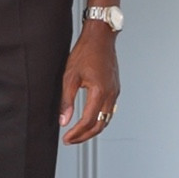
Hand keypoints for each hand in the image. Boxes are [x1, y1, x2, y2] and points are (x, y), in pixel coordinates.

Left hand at [58, 25, 119, 144]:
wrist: (100, 37)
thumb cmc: (86, 52)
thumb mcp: (70, 76)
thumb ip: (67, 100)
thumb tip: (64, 120)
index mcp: (100, 92)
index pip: (88, 121)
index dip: (76, 133)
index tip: (66, 138)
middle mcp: (111, 94)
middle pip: (100, 125)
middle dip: (85, 136)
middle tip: (71, 140)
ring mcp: (115, 92)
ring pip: (106, 119)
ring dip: (93, 129)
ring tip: (78, 134)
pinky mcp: (115, 89)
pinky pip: (109, 110)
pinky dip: (99, 119)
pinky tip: (90, 120)